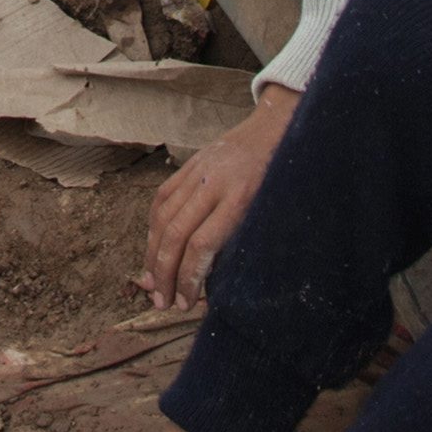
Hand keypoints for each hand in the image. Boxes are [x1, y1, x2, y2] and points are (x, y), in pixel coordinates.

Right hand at [142, 87, 293, 309]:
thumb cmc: (279, 178)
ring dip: (152, 255)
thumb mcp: (269, 211)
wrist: (277, 129)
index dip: (189, 277)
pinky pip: (162, 198)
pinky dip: (153, 227)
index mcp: (239, 198)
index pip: (202, 244)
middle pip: (176, 234)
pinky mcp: (189, 165)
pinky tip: (153, 248)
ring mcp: (197, 172)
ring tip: (152, 283)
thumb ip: (240, 240)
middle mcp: (213, 184)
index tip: (187, 302)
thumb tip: (212, 279)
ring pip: (162, 218)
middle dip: (164, 273)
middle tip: (162, 302)